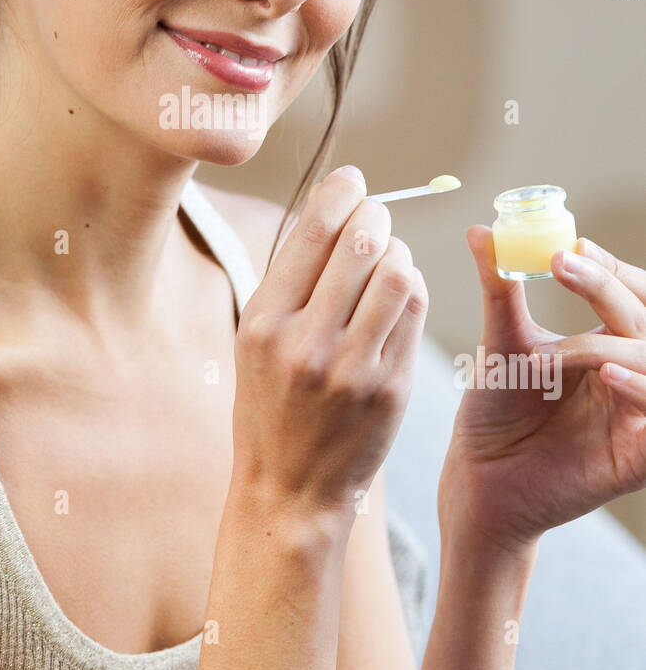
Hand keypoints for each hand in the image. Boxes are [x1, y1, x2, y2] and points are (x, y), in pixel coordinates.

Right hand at [231, 166, 428, 519]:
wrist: (289, 489)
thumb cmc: (269, 403)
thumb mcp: (256, 340)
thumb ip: (288, 281)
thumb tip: (331, 209)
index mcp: (263, 322)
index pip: (313, 230)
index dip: (340, 191)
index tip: (352, 180)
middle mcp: (305, 342)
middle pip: (359, 243)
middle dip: (375, 214)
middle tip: (376, 213)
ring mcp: (351, 368)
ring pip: (396, 273)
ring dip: (397, 251)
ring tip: (388, 255)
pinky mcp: (390, 389)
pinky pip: (413, 313)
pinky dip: (411, 287)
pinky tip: (399, 291)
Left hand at [440, 228, 645, 551]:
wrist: (480, 477)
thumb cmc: (494, 410)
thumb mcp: (501, 341)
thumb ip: (501, 285)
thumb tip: (481, 229)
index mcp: (607, 343)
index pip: (630, 293)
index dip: (608, 268)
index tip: (569, 248)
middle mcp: (629, 373)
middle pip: (645, 319)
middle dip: (610, 288)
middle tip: (566, 265)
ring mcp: (636, 413)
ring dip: (614, 343)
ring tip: (566, 347)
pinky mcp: (638, 456)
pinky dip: (641, 390)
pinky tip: (608, 377)